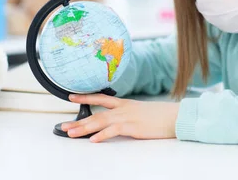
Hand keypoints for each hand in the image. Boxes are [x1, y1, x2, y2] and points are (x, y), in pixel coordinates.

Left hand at [61, 94, 179, 142]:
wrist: (174, 116)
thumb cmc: (159, 116)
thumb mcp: (140, 111)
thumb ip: (126, 114)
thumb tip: (116, 121)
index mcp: (124, 103)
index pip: (100, 98)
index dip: (85, 97)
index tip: (71, 97)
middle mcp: (122, 108)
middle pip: (96, 113)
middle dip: (78, 120)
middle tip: (63, 126)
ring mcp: (127, 117)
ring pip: (100, 121)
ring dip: (84, 128)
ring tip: (71, 133)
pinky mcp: (132, 127)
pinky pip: (113, 131)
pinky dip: (102, 135)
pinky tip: (93, 140)